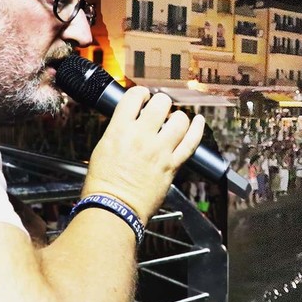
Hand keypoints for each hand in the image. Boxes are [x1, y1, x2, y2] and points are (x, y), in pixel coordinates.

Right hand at [82, 87, 204, 222]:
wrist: (114, 208)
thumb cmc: (103, 184)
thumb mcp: (103, 148)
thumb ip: (119, 131)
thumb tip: (130, 121)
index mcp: (119, 130)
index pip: (134, 97)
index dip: (140, 93)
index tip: (142, 97)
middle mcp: (141, 136)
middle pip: (161, 104)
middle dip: (160, 103)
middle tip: (158, 110)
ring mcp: (160, 150)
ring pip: (179, 120)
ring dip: (177, 117)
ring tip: (172, 121)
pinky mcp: (172, 165)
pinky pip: (191, 142)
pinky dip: (197, 129)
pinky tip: (198, 121)